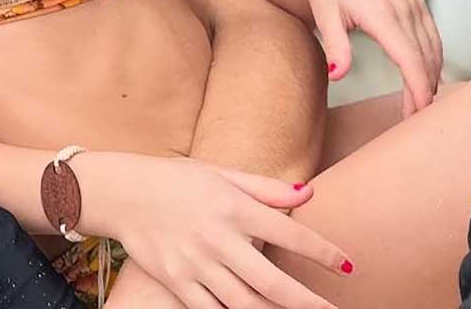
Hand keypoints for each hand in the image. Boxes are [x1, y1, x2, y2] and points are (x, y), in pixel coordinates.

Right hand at [76, 152, 349, 308]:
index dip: (323, 252)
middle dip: (309, 302)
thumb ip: (266, 188)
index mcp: (232, 207)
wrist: (120, 193)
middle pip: (272, 283)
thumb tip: (309, 194)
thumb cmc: (174, 180)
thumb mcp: (220, 174)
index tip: (350, 266)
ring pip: (245, 304)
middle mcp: (217, 238)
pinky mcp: (176, 281)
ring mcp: (195, 264)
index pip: (289, 234)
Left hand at [294, 0, 443, 116]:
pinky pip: (432, 34)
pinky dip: (433, 57)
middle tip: (415, 120)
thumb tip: (338, 76)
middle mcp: (404, 7)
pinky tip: (427, 75)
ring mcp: (413, 2)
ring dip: (431, 76)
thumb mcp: (324, 14)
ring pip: (433, 47)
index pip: (410, 60)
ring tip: (421, 104)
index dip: (417, 90)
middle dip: (424, 91)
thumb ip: (335, 45)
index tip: (415, 115)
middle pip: (426, 58)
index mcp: (382, 13)